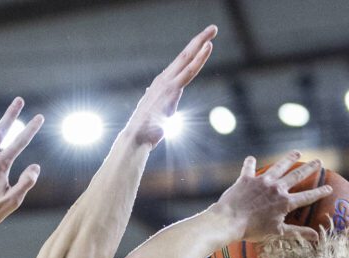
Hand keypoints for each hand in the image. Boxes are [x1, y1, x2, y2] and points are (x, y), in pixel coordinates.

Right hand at [126, 25, 216, 147]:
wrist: (136, 138)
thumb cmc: (145, 132)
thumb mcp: (154, 115)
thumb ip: (157, 105)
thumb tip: (154, 100)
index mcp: (160, 85)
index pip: (180, 65)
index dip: (192, 52)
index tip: (202, 43)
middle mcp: (163, 80)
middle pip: (184, 55)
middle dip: (199, 40)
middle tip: (212, 28)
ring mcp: (167, 83)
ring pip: (187, 58)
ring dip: (201, 42)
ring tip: (212, 30)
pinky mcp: (172, 89)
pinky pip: (190, 70)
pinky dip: (200, 57)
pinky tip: (208, 47)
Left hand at [216, 153, 332, 241]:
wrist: (229, 221)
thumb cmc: (252, 230)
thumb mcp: (277, 233)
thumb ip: (297, 232)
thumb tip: (316, 236)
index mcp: (285, 202)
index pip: (306, 196)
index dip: (319, 192)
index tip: (329, 188)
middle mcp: (276, 188)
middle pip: (296, 175)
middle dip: (309, 168)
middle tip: (318, 162)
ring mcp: (262, 181)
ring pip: (279, 166)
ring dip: (289, 159)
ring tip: (297, 153)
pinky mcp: (246, 179)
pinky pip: (249, 168)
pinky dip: (250, 164)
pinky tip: (251, 158)